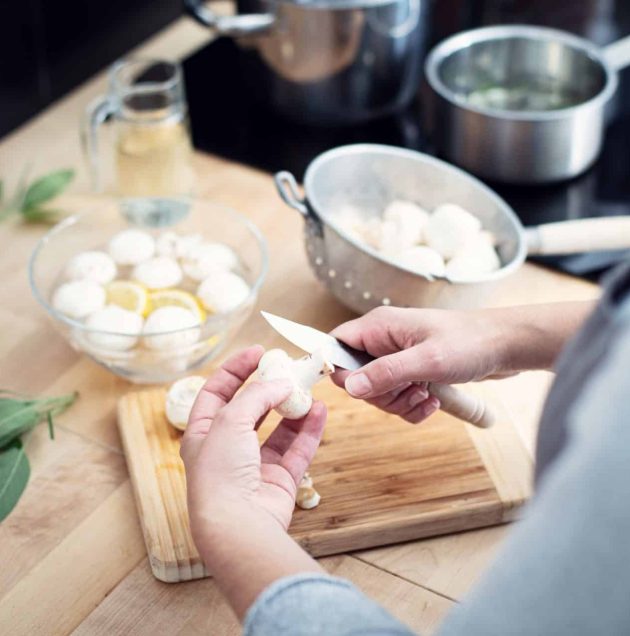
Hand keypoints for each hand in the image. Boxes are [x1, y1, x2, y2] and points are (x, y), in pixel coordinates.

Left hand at [181, 345, 326, 545]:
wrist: (238, 524)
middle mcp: (227, 449)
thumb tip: (280, 384)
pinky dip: (309, 430)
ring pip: (278, 429)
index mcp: (203, 434)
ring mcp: (254, 466)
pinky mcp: (279, 480)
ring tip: (308, 389)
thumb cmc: (221, 472)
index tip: (259, 351)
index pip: (217, 391)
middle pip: (251, 409)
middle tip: (288, 369)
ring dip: (293, 408)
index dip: (236, 369)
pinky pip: (297, 449)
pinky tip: (320, 411)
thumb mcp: (230, 420)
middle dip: (269, 388)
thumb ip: (256, 396)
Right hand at [331, 306, 512, 423]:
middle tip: (408, 392)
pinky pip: (397, 397)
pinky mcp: (412, 371)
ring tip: (425, 396)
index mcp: (379, 326)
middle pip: (356, 376)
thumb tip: (350, 387)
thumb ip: (386, 373)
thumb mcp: (427, 361)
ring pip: (377, 391)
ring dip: (399, 403)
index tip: (358, 390)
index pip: (336, 345)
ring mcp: (398, 356)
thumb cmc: (471, 342)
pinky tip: (432, 401)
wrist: (507, 345)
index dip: (339, 370)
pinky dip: (411, 406)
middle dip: (380, 395)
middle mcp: (384, 340)